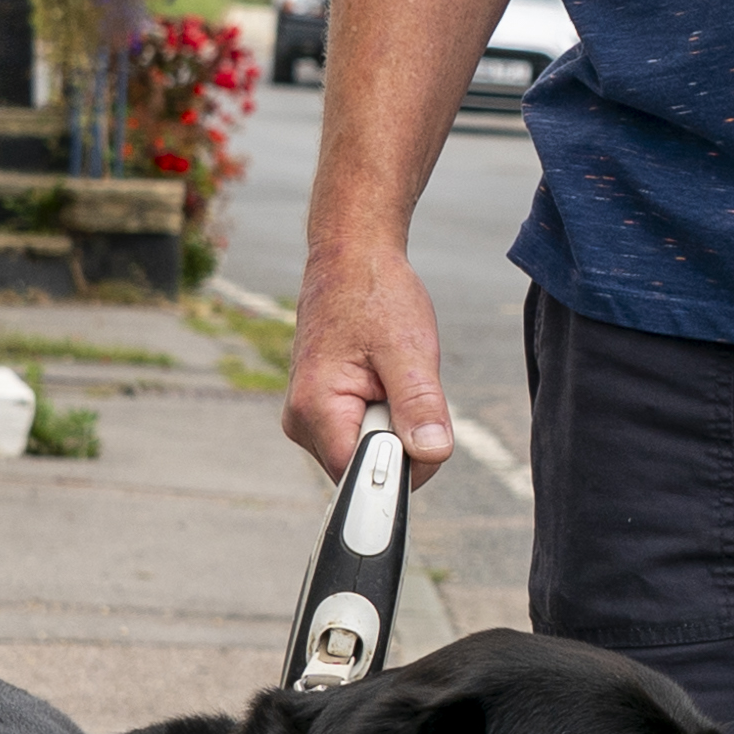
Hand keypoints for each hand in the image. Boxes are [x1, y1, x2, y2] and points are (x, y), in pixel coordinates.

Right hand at [281, 231, 457, 483]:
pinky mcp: (320, 411)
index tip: (421, 432)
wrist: (352, 258)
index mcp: (314, 408)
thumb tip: (431, 454)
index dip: (401, 466)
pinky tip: (382, 379)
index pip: (361, 476)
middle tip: (404, 385)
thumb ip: (419, 405)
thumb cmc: (375, 293)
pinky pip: (362, 434)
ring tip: (390, 376)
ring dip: (393, 425)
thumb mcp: (408, 349)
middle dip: (400, 439)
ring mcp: (308, 417)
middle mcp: (301, 421)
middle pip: (364, 468)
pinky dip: (384, 415)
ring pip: (366, 453)